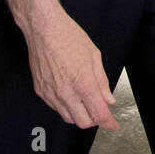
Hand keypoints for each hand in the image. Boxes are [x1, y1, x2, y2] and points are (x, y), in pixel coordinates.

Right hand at [0, 0, 118, 131]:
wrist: (43, 28)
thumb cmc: (69, 36)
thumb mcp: (94, 56)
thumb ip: (102, 81)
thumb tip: (108, 99)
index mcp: (83, 83)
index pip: (99, 114)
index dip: (109, 123)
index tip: (113, 125)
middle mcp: (66, 93)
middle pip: (83, 122)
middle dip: (94, 120)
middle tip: (100, 110)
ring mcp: (52, 94)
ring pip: (68, 118)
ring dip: (80, 115)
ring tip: (85, 101)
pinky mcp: (41, 91)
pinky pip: (56, 108)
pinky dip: (66, 107)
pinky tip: (71, 95)